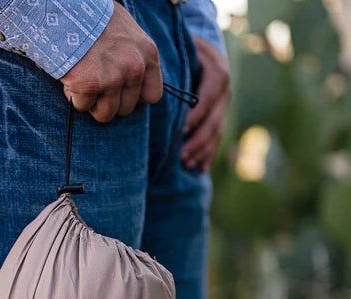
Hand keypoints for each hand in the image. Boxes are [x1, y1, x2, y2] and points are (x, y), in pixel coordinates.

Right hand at [59, 0, 162, 123]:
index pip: (152, 96)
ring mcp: (114, 78)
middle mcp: (135, 68)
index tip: (120, 91)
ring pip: (106, 114)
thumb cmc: (92, 19)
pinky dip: (74, 97)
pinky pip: (82, 106)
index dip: (133, 97)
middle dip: (108, 102)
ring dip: (91, 104)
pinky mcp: (92, 85)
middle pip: (126, 109)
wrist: (68, 10)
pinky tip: (71, 78)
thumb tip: (128, 84)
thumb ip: (132, 57)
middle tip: (95, 84)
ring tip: (83, 83)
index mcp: (148, 54)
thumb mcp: (125, 33)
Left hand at [181, 35, 229, 172]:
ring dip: (202, 151)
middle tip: (182, 156)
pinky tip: (201, 169)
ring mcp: (223, 106)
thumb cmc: (184, 48)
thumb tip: (155, 79)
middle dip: (198, 140)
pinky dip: (208, 154)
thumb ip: (176, 61)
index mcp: (217, 72)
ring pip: (216, 132)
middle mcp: (224, 91)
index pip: (209, 96)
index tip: (182, 129)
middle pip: (214, 120)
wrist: (200, 48)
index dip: (198, 114)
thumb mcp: (182, 47)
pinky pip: (216, 138)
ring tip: (187, 165)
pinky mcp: (219, 116)